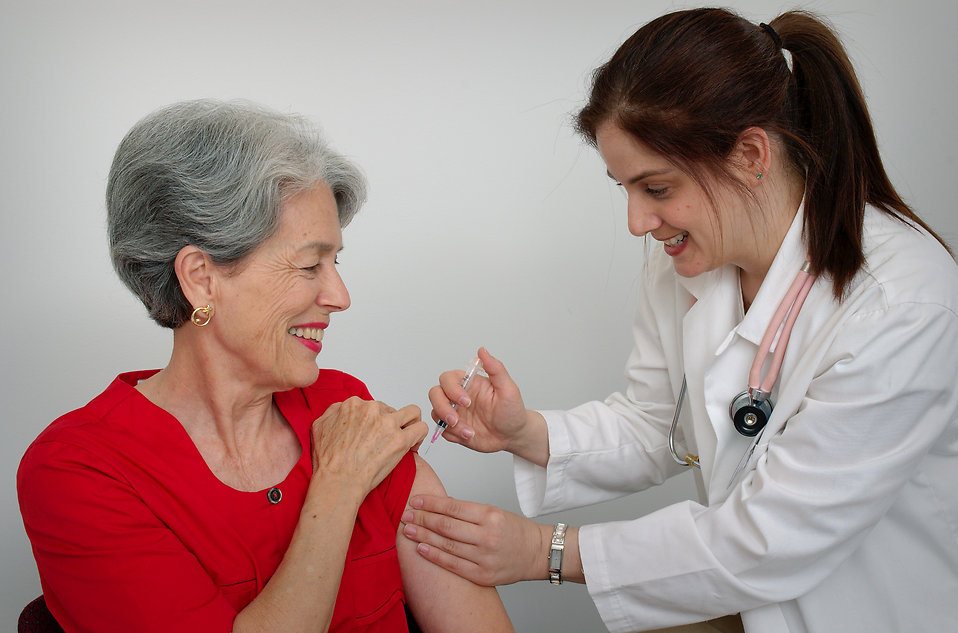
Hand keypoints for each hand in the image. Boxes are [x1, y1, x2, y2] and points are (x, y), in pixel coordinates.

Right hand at [311, 397, 426, 494]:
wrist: (337, 481)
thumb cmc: (329, 461)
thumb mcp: (320, 426)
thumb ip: (334, 411)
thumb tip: (344, 410)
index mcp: (354, 404)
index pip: (374, 406)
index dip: (377, 421)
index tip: (376, 433)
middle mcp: (371, 409)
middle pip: (391, 410)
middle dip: (392, 424)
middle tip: (388, 441)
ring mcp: (387, 423)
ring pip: (412, 413)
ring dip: (410, 424)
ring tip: (407, 438)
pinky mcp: (400, 439)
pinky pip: (421, 428)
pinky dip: (419, 436)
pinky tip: (412, 445)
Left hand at [400, 494, 546, 586]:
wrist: (537, 553)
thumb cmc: (515, 531)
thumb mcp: (494, 512)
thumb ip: (467, 511)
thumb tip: (439, 506)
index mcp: (490, 515)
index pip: (453, 507)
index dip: (431, 504)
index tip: (415, 500)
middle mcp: (487, 536)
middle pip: (446, 526)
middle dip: (423, 519)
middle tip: (406, 514)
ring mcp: (484, 557)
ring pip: (447, 545)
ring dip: (424, 536)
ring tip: (409, 530)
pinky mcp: (483, 575)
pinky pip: (453, 565)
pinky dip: (436, 556)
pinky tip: (422, 549)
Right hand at [428, 348, 530, 454]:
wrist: (513, 436)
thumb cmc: (512, 411)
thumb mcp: (508, 389)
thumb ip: (495, 368)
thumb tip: (482, 350)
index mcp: (469, 384)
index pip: (447, 379)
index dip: (452, 389)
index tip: (466, 401)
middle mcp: (458, 397)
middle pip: (435, 394)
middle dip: (442, 407)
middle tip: (456, 419)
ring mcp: (455, 413)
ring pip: (435, 413)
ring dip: (449, 425)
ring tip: (469, 432)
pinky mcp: (454, 429)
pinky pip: (443, 431)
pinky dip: (453, 435)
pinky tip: (469, 436)